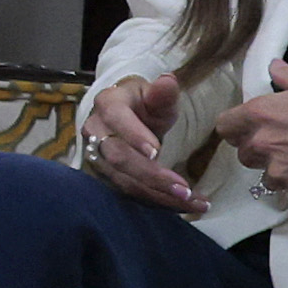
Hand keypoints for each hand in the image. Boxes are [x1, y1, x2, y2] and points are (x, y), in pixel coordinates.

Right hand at [80, 71, 204, 213]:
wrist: (124, 115)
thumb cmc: (142, 103)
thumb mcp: (155, 94)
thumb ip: (162, 92)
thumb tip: (168, 81)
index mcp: (108, 105)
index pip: (116, 119)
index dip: (133, 136)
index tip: (157, 152)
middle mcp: (96, 132)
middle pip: (118, 157)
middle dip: (151, 176)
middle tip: (183, 189)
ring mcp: (98, 157)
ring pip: (123, 181)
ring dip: (157, 195)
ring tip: (191, 202)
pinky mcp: (107, 177)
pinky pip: (129, 193)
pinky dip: (156, 201)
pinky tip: (182, 206)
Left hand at [215, 61, 287, 207]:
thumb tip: (274, 68)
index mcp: (262, 115)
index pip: (225, 127)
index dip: (237, 126)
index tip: (253, 125)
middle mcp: (265, 146)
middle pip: (244, 153)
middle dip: (259, 147)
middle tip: (287, 139)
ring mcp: (283, 173)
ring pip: (267, 175)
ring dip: (280, 168)